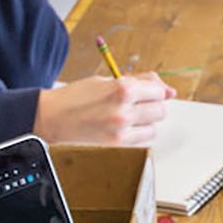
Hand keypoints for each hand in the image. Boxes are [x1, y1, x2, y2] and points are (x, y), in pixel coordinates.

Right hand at [34, 73, 174, 146]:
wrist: (54, 116)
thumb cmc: (78, 95)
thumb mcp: (108, 79)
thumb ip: (140, 82)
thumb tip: (168, 91)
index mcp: (122, 88)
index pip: (158, 91)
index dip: (155, 90)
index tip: (147, 91)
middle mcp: (123, 110)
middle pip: (160, 109)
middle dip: (153, 104)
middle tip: (138, 102)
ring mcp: (121, 128)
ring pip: (155, 125)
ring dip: (148, 119)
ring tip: (130, 113)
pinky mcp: (118, 142)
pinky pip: (145, 137)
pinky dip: (141, 131)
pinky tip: (128, 125)